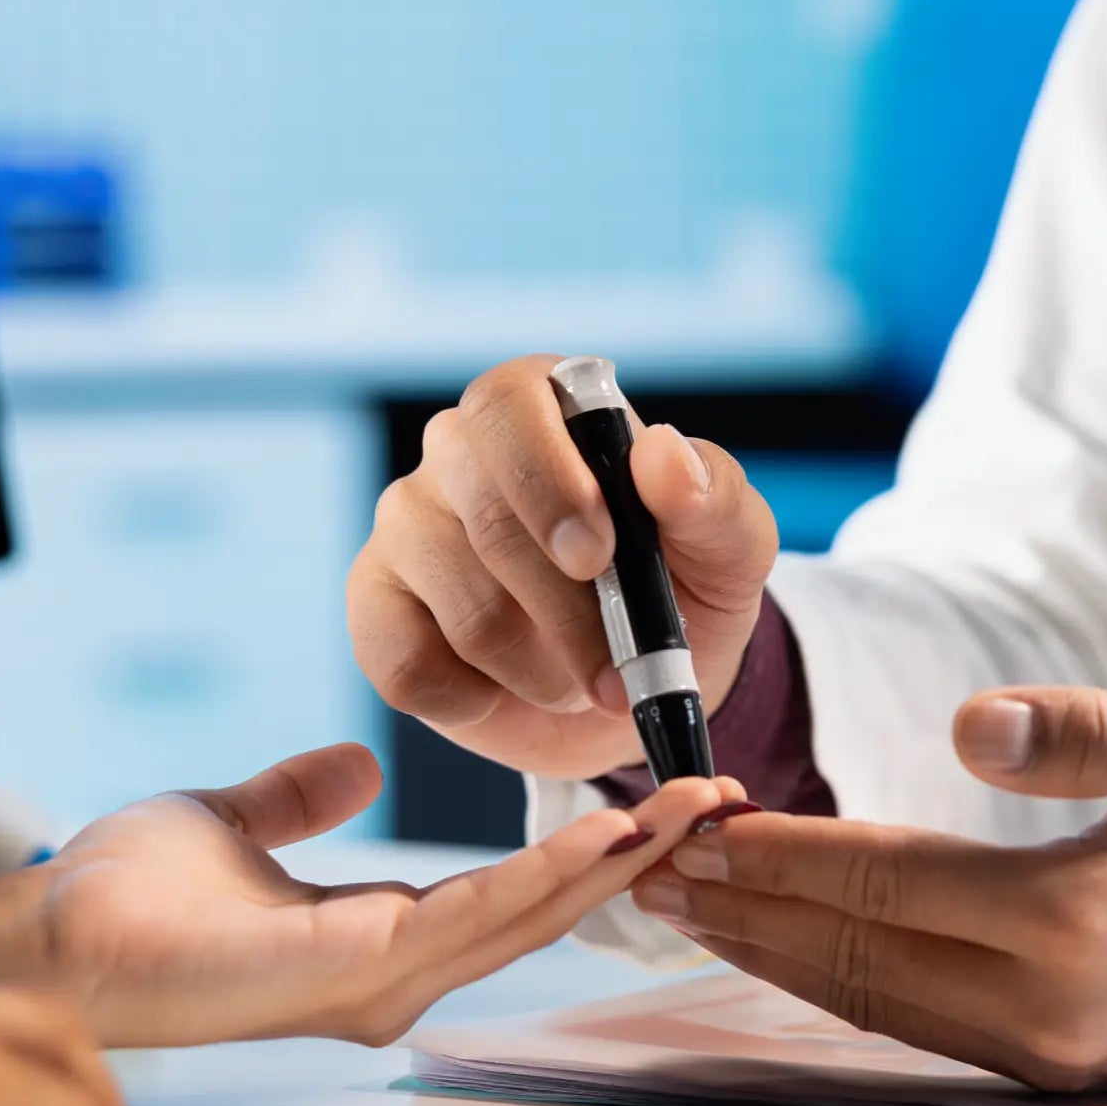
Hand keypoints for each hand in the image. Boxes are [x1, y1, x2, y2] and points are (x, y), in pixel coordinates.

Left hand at [0, 741, 744, 1046]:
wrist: (49, 934)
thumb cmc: (124, 897)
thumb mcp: (236, 819)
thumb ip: (301, 796)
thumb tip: (358, 762)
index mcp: (378, 936)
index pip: (511, 893)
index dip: (590, 848)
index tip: (657, 797)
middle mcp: (394, 971)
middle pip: (546, 910)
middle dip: (636, 853)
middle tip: (716, 798)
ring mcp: (380, 980)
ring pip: (528, 915)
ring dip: (613, 860)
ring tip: (685, 808)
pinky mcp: (355, 970)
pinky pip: (472, 917)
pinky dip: (544, 873)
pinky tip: (600, 832)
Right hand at [346, 354, 779, 778]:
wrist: (639, 686)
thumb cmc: (684, 590)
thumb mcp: (730, 549)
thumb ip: (712, 498)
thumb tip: (661, 454)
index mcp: (543, 406)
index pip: (509, 403)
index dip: (548, 481)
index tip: (598, 557)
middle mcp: (459, 450)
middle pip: (486, 518)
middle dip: (569, 614)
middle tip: (618, 670)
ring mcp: (408, 527)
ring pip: (462, 608)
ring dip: (542, 669)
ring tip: (579, 677)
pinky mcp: (376, 608)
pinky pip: (406, 666)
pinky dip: (477, 702)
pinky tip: (510, 694)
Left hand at [630, 682, 1106, 1090]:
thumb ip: (1089, 730)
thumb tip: (974, 723)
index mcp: (1075, 918)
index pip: (883, 882)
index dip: (780, 849)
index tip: (697, 815)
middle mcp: (1047, 1004)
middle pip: (853, 951)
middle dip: (742, 904)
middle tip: (647, 860)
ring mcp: (1045, 1051)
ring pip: (869, 1001)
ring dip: (770, 949)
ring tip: (689, 901)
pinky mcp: (1049, 1071)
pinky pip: (912, 1024)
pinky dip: (835, 981)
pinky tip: (786, 946)